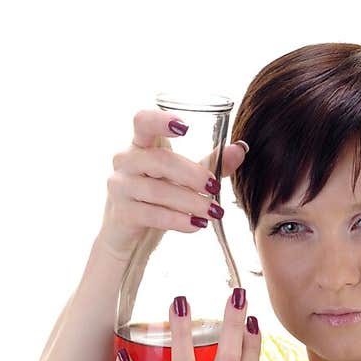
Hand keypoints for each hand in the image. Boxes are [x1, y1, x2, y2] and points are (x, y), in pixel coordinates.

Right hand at [98, 108, 248, 261]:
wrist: (129, 239)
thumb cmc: (156, 201)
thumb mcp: (182, 180)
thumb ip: (209, 163)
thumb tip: (239, 149)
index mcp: (141, 145)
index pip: (143, 122)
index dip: (161, 121)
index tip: (186, 128)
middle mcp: (126, 161)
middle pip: (159, 160)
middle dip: (191, 174)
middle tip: (215, 187)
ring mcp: (120, 187)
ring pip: (158, 191)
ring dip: (191, 201)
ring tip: (213, 212)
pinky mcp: (122, 213)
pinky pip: (153, 215)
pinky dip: (179, 221)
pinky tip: (197, 225)